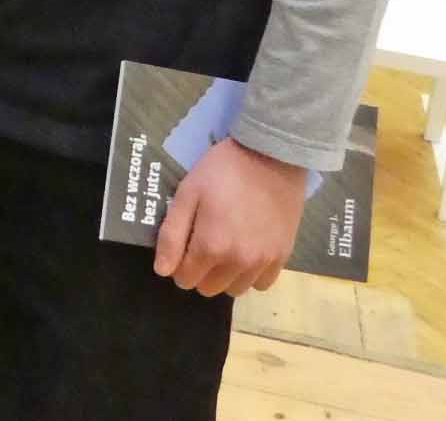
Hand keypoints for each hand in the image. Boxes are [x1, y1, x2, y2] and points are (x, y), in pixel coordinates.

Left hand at [153, 137, 308, 296]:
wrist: (270, 156)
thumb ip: (172, 235)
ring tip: (226, 245)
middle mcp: (238, 262)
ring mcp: (263, 262)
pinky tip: (247, 250)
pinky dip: (251, 274)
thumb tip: (163, 271)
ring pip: (235, 290)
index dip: (178, 263)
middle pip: (209, 288)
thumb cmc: (222, 170)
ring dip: (225, 275)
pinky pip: (262, 284)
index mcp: (211, 246)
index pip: (185, 279)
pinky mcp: (282, 256)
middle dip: (200, 271)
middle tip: (203, 240)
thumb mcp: (187, 193)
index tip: (183, 243)